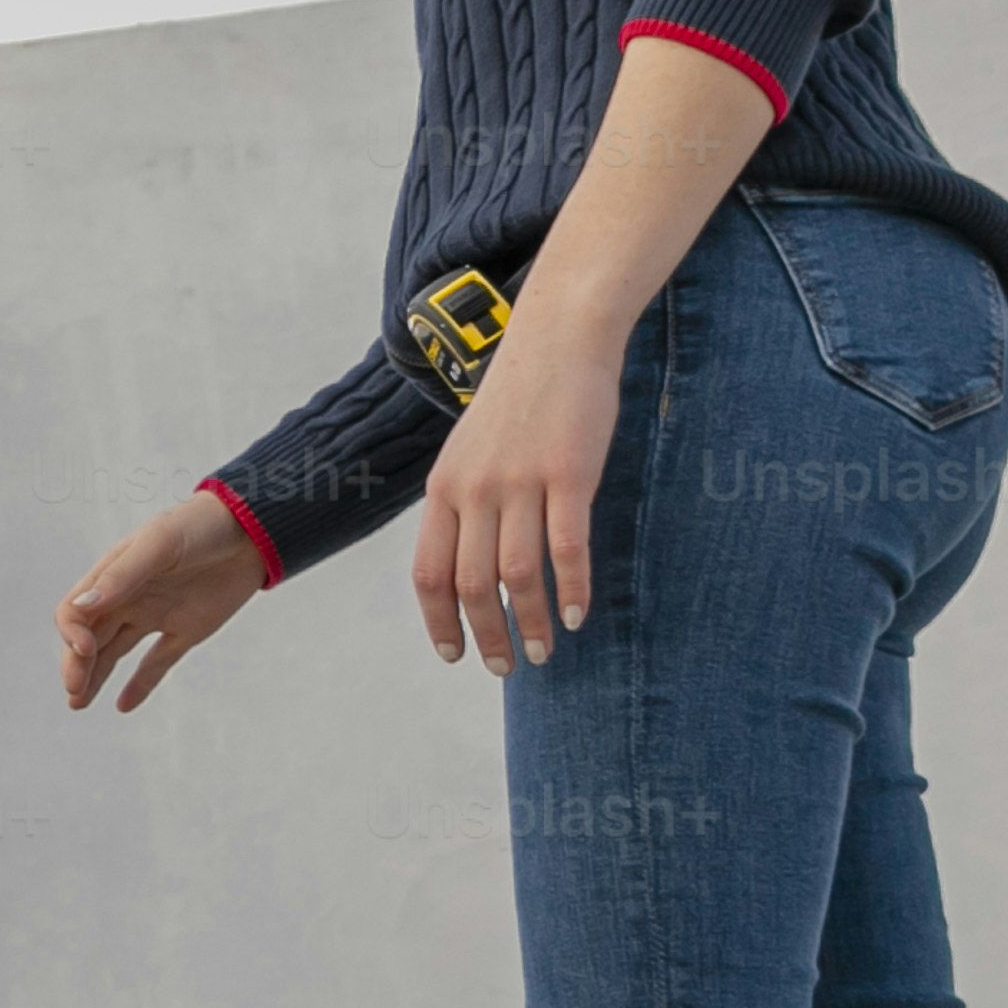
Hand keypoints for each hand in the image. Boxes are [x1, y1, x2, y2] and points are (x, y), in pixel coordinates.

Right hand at [54, 491, 262, 713]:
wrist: (252, 530)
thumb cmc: (199, 526)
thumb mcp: (159, 545)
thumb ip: (121, 577)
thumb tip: (81, 609)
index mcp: (112, 575)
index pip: (74, 612)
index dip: (72, 633)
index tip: (85, 649)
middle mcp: (127, 598)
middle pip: (89, 638)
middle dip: (77, 666)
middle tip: (74, 693)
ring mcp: (156, 616)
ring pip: (115, 653)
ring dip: (95, 678)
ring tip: (79, 704)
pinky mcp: (185, 632)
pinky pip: (156, 663)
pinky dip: (139, 685)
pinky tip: (123, 706)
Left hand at [417, 317, 618, 675]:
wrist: (557, 339)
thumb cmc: (518, 400)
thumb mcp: (470, 451)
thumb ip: (464, 503)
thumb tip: (469, 564)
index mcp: (443, 489)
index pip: (428, 573)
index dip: (439, 621)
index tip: (453, 655)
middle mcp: (474, 490)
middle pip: (471, 584)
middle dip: (488, 636)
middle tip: (506, 667)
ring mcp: (520, 483)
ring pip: (517, 575)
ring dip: (531, 623)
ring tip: (546, 651)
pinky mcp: (568, 475)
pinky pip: (567, 548)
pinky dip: (572, 589)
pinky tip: (579, 614)